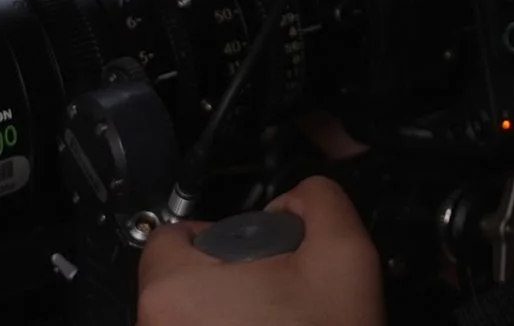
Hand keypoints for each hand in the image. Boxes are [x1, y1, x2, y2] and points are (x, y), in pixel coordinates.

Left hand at [138, 176, 384, 325]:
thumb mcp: (345, 256)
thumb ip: (318, 201)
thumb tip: (295, 199)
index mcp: (174, 293)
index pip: (168, 237)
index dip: (213, 236)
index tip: (243, 253)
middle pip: (173, 283)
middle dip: (219, 281)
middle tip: (267, 295)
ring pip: (184, 321)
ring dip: (218, 318)